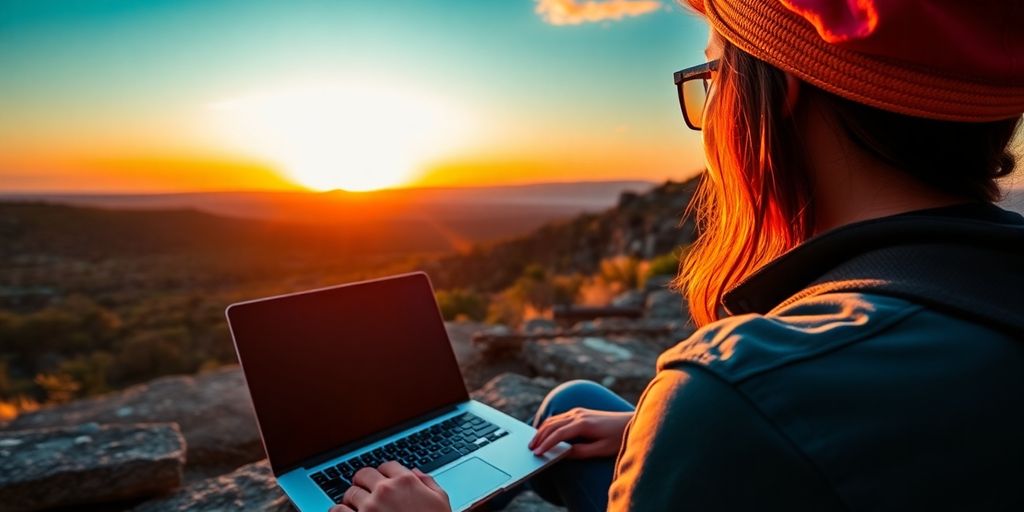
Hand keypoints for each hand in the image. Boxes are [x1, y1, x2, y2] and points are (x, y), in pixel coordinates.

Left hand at [330, 461, 450, 511]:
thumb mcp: (441, 501)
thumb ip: (428, 483)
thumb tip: (416, 473)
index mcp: (406, 481)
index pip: (386, 466)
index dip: (384, 474)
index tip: (382, 481)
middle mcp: (386, 490)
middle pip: (364, 474)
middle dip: (364, 482)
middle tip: (365, 491)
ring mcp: (370, 506)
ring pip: (350, 492)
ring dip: (352, 499)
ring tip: (356, 506)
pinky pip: (337, 511)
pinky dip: (338, 511)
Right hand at [529, 408, 633, 458]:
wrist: (629, 421)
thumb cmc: (617, 437)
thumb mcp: (601, 449)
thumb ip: (581, 451)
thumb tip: (563, 453)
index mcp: (583, 424)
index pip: (558, 434)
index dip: (546, 444)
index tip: (537, 453)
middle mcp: (578, 414)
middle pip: (552, 424)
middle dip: (539, 436)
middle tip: (529, 448)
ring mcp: (578, 411)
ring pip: (553, 419)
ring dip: (542, 430)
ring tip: (533, 442)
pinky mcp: (580, 412)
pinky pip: (559, 418)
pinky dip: (549, 425)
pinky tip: (544, 433)